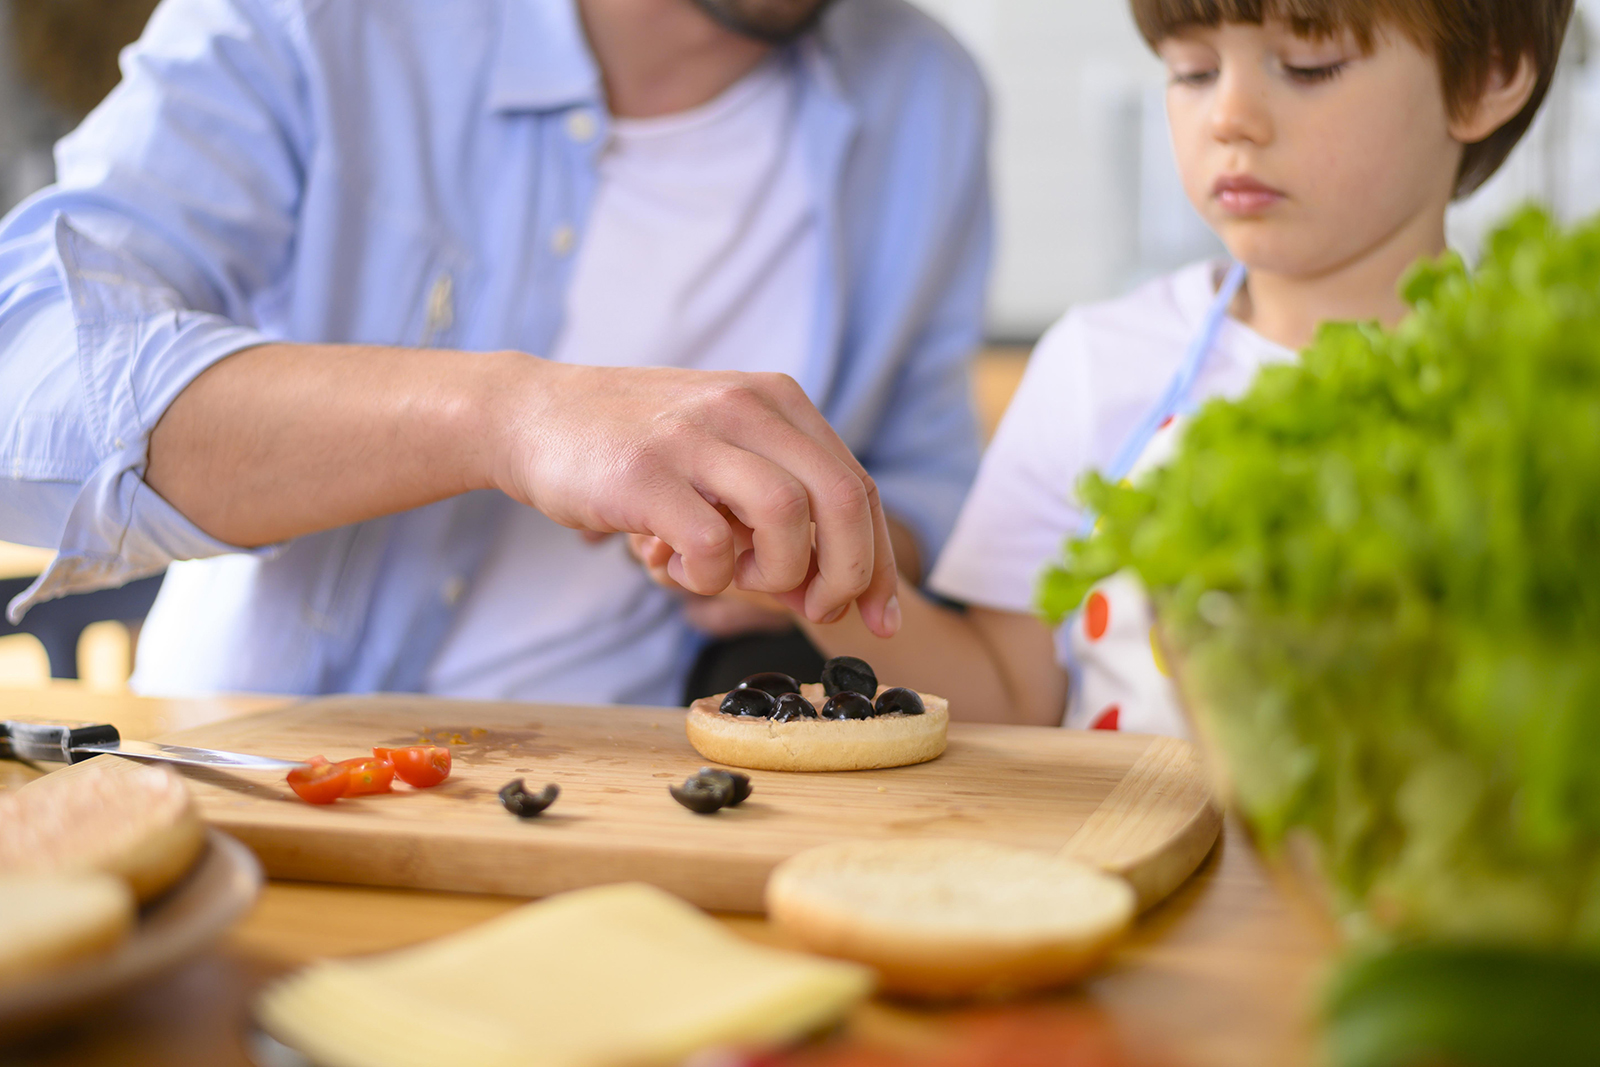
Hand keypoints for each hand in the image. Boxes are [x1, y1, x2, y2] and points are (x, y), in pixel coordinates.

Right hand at [494, 361, 901, 635]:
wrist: (531, 415)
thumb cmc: (635, 449)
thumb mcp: (720, 453)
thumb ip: (777, 508)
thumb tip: (826, 590)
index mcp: (777, 400)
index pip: (857, 486)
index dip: (879, 562)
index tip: (882, 619)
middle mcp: (746, 406)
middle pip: (841, 498)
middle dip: (847, 573)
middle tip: (816, 609)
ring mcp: (695, 436)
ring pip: (788, 515)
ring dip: (777, 570)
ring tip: (737, 575)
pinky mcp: (645, 473)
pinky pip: (711, 544)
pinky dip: (709, 577)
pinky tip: (681, 568)